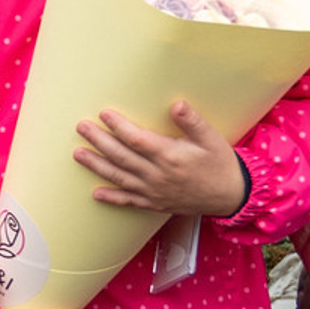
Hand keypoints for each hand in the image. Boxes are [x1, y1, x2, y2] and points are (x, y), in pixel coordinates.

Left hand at [72, 99, 247, 215]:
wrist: (231, 196)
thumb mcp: (211, 139)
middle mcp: (158, 175)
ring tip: (78, 154)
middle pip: (121, 156)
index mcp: (170, 156)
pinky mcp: (155, 203)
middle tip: (81, 128)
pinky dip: (112, 198)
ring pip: (119, 178)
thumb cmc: (220, 164)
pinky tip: (96, 194)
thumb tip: (177, 104)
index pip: (136, 139)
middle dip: (99, 141)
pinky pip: (129, 202)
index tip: (104, 113)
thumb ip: (192, 121)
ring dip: (97, 166)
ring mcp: (154, 191)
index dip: (118, 126)